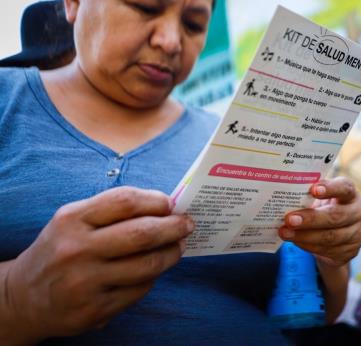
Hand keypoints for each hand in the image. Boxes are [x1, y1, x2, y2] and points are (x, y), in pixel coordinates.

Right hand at [3, 187, 193, 342]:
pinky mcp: (94, 310)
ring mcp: (85, 283)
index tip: (171, 204)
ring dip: (171, 254)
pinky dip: (152, 278)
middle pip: (142, 234)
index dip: (156, 200)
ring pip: (147, 265)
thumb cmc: (60, 249)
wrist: (23, 297)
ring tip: (178, 247)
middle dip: (173, 227)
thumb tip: (165, 206)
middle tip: (187, 224)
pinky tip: (153, 271)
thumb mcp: (74, 220)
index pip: (125, 201)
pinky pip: (138, 290)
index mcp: (72, 220)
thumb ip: (112, 211)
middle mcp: (76, 250)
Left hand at [279, 177, 360, 267]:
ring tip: (285, 233)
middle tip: (289, 219)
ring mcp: (357, 234)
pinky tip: (295, 241)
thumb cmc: (325, 208)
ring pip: (331, 237)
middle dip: (311, 219)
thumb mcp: (321, 198)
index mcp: (351, 194)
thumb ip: (309, 196)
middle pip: (336, 216)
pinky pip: (328, 250)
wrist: (338, 233)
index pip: (344, 188)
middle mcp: (359, 212)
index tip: (313, 189)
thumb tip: (284, 198)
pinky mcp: (351, 251)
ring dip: (305, 236)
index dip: (330, 188)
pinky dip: (308, 246)